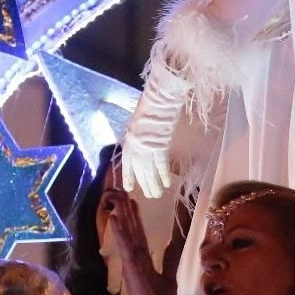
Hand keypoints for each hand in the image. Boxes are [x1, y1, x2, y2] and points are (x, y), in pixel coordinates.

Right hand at [109, 193, 184, 294]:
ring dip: (122, 216)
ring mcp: (132, 263)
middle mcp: (136, 258)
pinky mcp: (131, 269)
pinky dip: (119, 233)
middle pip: (131, 231)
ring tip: (116, 198)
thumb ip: (170, 261)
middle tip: (120, 191)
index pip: (138, 235)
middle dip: (126, 211)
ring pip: (127, 235)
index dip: (135, 218)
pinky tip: (114, 220)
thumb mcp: (169, 278)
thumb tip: (175, 245)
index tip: (132, 201)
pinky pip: (125, 248)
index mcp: (144, 260)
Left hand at [121, 52, 189, 197]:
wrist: (159, 99)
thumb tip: (142, 147)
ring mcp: (148, 147)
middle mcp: (136, 146)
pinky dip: (163, 175)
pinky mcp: (160, 145)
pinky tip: (166, 184)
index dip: (128, 176)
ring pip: (149, 171)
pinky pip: (161, 165)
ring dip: (153, 184)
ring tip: (157, 195)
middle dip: (144, 184)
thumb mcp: (139, 123)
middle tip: (149, 196)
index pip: (128, 164)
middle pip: (139, 171)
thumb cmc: (150, 107)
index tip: (129, 188)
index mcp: (129, 140)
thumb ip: (139, 136)